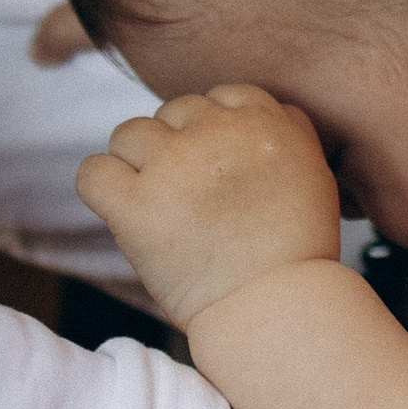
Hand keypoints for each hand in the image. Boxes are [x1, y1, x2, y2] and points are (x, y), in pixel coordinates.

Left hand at [77, 85, 340, 327]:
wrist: (276, 312)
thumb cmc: (294, 254)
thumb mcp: (314, 173)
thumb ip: (285, 131)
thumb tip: (244, 112)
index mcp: (266, 123)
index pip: (223, 96)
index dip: (214, 132)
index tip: (218, 171)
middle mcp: (219, 133)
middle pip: (174, 113)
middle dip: (176, 148)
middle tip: (189, 199)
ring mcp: (174, 166)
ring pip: (129, 134)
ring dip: (136, 165)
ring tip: (157, 208)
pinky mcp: (136, 206)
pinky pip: (93, 172)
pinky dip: (100, 188)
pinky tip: (120, 211)